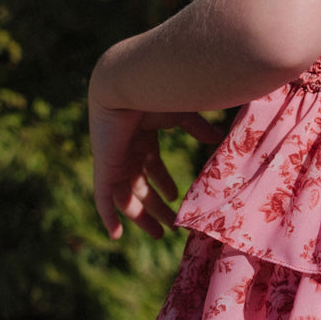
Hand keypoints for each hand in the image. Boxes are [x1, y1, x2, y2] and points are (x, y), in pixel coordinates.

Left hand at [89, 94, 226, 239]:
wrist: (127, 84)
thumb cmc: (156, 93)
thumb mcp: (182, 114)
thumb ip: (198, 127)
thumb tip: (218, 138)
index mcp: (142, 137)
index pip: (151, 167)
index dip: (163, 184)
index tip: (176, 199)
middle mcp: (127, 151)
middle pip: (140, 186)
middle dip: (155, 206)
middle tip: (172, 224)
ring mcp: (114, 161)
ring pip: (125, 197)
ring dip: (141, 216)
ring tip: (159, 233)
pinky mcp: (104, 169)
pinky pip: (103, 199)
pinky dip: (108, 217)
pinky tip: (115, 235)